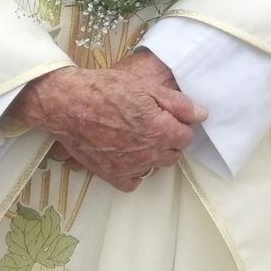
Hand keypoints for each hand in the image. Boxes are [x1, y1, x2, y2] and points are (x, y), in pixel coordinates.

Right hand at [5, 60, 204, 191]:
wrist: (69, 104)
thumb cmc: (107, 90)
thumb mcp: (147, 88)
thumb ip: (179, 104)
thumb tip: (201, 116)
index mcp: (160, 131)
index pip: (186, 138)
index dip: (180, 125)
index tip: (170, 117)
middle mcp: (148, 154)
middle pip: (173, 155)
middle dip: (170, 140)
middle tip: (154, 124)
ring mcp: (129, 167)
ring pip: (155, 167)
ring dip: (153, 154)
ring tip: (139, 136)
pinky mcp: (110, 175)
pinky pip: (133, 182)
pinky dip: (135, 171)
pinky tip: (128, 155)